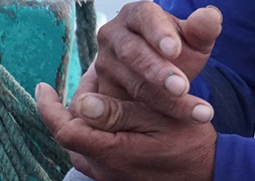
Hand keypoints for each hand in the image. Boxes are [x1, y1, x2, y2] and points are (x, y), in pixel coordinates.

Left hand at [37, 82, 216, 180]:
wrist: (211, 173)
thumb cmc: (191, 141)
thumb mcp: (162, 117)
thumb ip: (121, 111)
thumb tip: (83, 103)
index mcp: (113, 152)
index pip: (65, 130)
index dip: (48, 108)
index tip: (43, 85)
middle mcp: (105, 169)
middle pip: (69, 137)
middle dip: (66, 109)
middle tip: (78, 83)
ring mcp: (111, 177)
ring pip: (79, 147)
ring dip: (79, 122)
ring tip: (92, 97)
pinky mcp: (119, 179)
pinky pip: (93, 156)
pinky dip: (92, 135)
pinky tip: (106, 119)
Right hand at [86, 2, 222, 121]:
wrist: (155, 75)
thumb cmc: (177, 50)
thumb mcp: (193, 40)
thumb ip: (203, 28)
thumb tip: (211, 16)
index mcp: (136, 14)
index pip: (145, 17)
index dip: (159, 33)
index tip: (175, 50)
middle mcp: (113, 35)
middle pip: (131, 52)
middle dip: (157, 71)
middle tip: (182, 88)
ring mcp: (104, 64)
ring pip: (131, 83)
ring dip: (163, 100)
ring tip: (196, 112)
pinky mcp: (102, 92)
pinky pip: (122, 108)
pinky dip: (148, 120)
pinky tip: (172, 128)